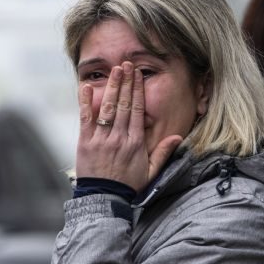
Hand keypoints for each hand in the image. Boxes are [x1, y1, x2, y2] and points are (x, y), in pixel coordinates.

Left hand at [76, 62, 181, 192]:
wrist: (105, 200)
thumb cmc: (128, 186)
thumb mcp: (151, 172)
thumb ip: (163, 153)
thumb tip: (177, 137)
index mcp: (136, 142)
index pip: (138, 110)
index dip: (138, 90)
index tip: (138, 75)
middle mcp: (120, 138)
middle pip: (124, 104)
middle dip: (126, 82)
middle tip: (127, 64)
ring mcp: (102, 139)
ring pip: (108, 108)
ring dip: (112, 87)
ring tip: (115, 70)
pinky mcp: (86, 143)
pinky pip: (86, 119)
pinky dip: (86, 102)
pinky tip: (86, 87)